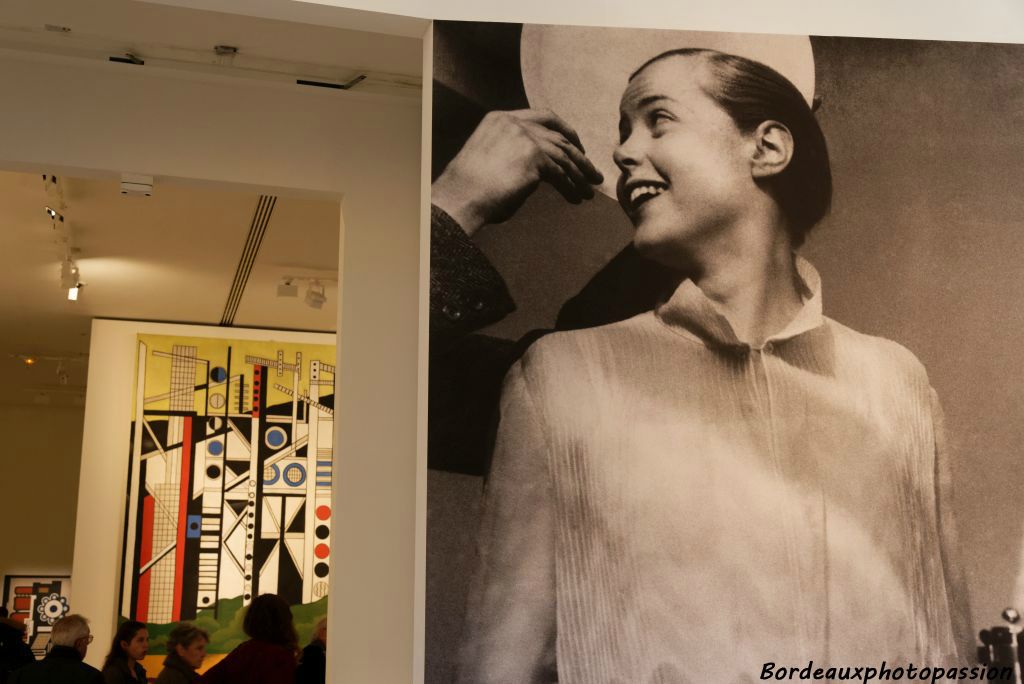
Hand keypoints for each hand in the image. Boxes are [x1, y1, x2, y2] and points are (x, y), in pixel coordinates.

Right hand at [432, 109, 603, 236]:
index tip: (576, 146)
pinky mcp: (534, 157)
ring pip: (564, 155)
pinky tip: (575, 197)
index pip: (543, 117)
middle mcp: (514, 123)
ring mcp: (525, 137)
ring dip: (579, 175)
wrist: (459, 198)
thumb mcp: (491, 159)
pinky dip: (570, 187)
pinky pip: (561, 173)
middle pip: (559, 135)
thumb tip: (539, 170)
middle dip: (579, 156)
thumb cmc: (468, 189)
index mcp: (500, 119)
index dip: (565, 131)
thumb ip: (515, 155)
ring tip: (588, 191)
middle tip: (591, 172)